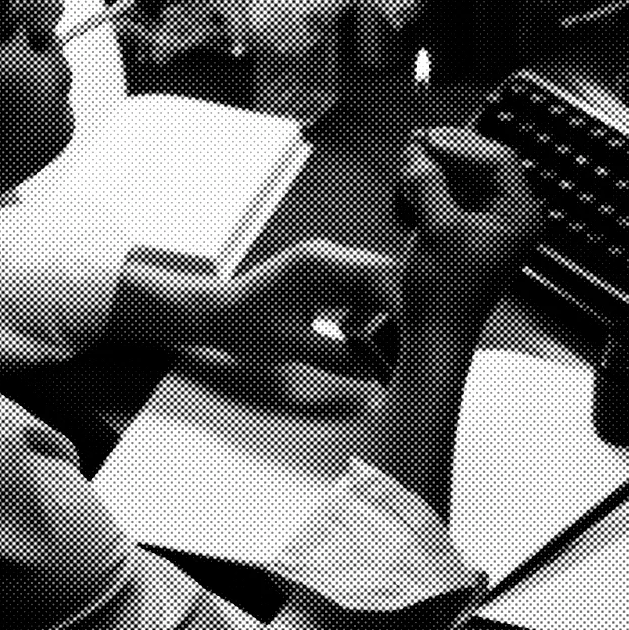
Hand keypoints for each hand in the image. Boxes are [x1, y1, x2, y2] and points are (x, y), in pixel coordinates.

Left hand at [214, 238, 397, 377]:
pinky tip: (374, 341)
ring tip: (396, 346)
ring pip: (376, 288)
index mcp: (319, 261)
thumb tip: (377, 372)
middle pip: (384, 277)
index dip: (403, 302)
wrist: (210, 316)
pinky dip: (371, 318)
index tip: (417, 331)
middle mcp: (328, 258)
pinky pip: (360, 296)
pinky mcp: (325, 282)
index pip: (379, 272)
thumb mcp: (293, 346)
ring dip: (387, 315)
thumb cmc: (241, 324)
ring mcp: (327, 268)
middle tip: (414, 343)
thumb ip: (339, 358)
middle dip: (401, 310)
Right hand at [396, 126, 542, 334]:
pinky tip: (412, 185)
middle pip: (483, 164)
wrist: (435, 334)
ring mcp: (490, 226)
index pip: (498, 159)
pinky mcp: (467, 235)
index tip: (428, 141)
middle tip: (416, 144)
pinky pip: (453, 196)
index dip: (461, 145)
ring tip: (409, 162)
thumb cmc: (445, 294)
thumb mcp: (437, 229)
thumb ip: (428, 184)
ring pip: (465, 179)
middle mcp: (511, 218)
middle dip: (447, 153)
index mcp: (520, 216)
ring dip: (437, 167)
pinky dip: (433, 187)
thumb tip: (416, 152)